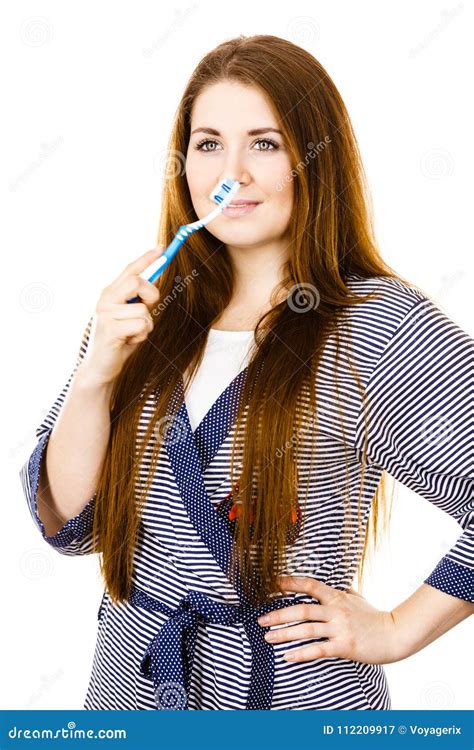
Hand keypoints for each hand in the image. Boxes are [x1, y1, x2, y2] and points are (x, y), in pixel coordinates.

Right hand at [80, 246, 163, 385]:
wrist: (100, 367)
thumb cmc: (119, 341)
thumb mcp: (130, 317)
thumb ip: (138, 301)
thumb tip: (153, 282)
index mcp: (110, 294)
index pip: (129, 270)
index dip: (146, 258)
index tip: (161, 248)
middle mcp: (105, 300)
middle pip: (138, 282)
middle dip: (151, 295)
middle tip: (147, 310)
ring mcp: (106, 314)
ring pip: (144, 310)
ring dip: (146, 325)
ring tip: (133, 334)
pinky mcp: (111, 329)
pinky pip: (141, 325)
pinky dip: (142, 335)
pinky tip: (129, 342)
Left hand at [257, 575, 401, 664]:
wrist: (394, 634)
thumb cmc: (374, 616)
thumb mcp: (356, 598)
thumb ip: (342, 592)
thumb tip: (334, 583)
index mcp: (336, 597)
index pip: (310, 585)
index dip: (291, 583)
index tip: (274, 583)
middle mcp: (335, 610)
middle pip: (302, 610)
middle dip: (279, 615)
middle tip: (261, 620)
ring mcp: (340, 628)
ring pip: (306, 629)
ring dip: (284, 634)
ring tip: (268, 638)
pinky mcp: (344, 646)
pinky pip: (318, 649)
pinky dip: (301, 653)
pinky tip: (287, 656)